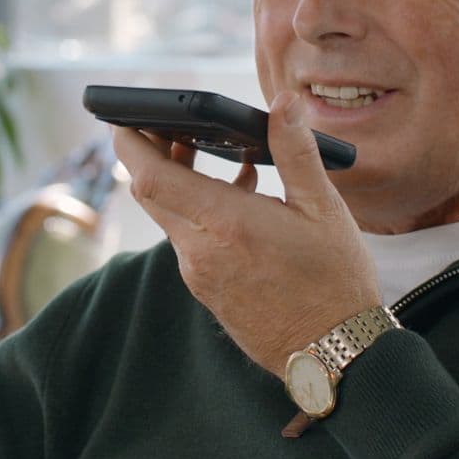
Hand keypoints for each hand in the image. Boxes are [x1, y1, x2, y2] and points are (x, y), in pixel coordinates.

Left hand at [111, 91, 380, 376]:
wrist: (334, 354)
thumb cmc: (335, 283)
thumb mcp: (324, 210)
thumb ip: (296, 152)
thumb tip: (283, 104)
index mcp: (226, 226)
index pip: (151, 178)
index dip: (130, 144)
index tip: (123, 117)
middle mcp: (200, 253)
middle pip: (151, 194)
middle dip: (152, 156)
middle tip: (168, 125)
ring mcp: (199, 276)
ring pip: (171, 218)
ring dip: (181, 184)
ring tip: (214, 156)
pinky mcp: (206, 292)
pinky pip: (189, 241)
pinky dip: (200, 213)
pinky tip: (238, 199)